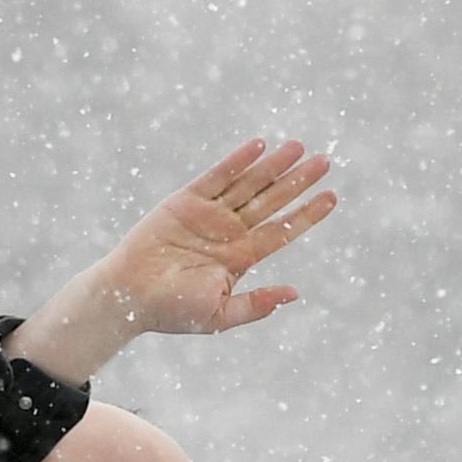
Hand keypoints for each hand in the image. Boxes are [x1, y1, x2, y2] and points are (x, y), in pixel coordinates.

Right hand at [8, 139, 339, 386]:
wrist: (128, 295)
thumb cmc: (170, 311)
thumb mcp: (218, 315)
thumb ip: (255, 304)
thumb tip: (294, 294)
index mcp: (240, 258)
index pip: (282, 230)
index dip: (308, 213)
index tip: (332, 197)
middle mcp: (229, 232)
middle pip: (272, 201)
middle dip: (298, 181)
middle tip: (325, 161)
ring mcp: (208, 214)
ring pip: (249, 184)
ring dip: (274, 166)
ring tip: (299, 147)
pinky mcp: (186, 200)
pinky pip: (217, 176)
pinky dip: (237, 161)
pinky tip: (259, 146)